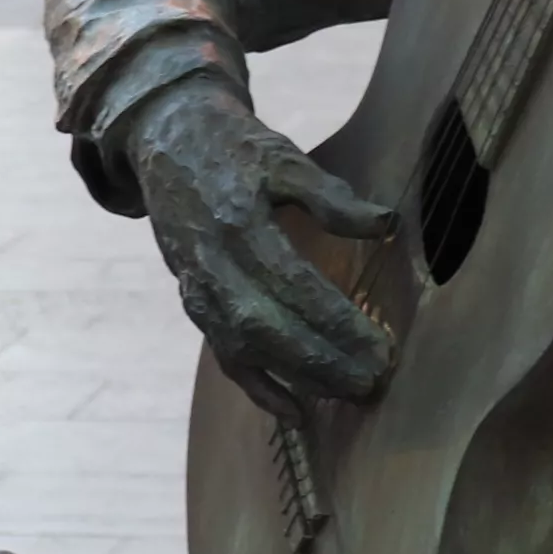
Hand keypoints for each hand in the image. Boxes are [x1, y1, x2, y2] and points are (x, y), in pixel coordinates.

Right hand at [110, 76, 396, 406]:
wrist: (167, 141)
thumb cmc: (235, 148)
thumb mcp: (283, 157)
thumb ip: (331, 196)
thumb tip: (384, 226)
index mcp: (240, 223)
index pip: (295, 287)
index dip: (338, 324)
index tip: (380, 347)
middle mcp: (214, 264)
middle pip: (269, 328)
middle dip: (323, 362)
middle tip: (373, 380)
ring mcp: (198, 288)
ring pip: (246, 348)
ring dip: (298, 378)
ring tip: (348, 394)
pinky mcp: (193, 303)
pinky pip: (224, 355)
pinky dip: (257, 387)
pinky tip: (294, 411)